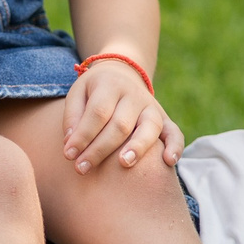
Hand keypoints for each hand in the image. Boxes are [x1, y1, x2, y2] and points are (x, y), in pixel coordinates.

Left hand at [61, 58, 182, 173]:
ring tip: (123, 164)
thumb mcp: (78, 93)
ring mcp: (152, 106)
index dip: (82, 135)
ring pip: (149, 127)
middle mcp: (134, 95)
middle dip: (100, 149)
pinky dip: (175, 146)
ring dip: (137, 147)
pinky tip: (168, 162)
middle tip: (82, 168)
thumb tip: (70, 145)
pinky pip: (174, 132)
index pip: (97, 112)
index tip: (68, 155)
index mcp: (110, 84)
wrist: (122, 74)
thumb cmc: (94, 91)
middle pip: (120, 124)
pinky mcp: (164, 119)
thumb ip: (72, 117)